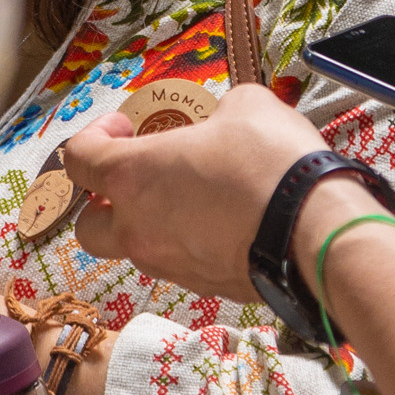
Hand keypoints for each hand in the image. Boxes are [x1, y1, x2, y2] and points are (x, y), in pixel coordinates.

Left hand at [69, 87, 320, 298]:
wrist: (316, 233)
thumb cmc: (272, 163)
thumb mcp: (245, 107)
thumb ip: (217, 112)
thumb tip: (222, 122)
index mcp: (133, 178)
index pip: (77, 159)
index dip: (94, 136)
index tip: (124, 127)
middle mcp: (138, 229)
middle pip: (88, 226)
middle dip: (102, 203)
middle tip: (136, 177)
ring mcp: (169, 264)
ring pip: (136, 249)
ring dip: (148, 223)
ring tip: (190, 197)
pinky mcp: (204, 287)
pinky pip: (180, 264)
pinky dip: (188, 244)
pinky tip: (223, 223)